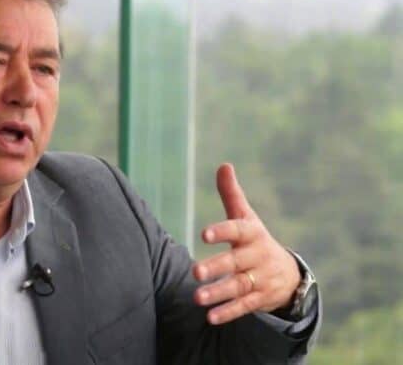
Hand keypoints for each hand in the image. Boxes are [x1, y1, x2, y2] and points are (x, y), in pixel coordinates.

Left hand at [193, 163, 300, 324]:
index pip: (237, 230)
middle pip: (236, 262)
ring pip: (238, 287)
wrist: (289, 273)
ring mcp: (260, 279)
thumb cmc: (255, 239)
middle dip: (217, 267)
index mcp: (252, 233)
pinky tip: (210, 317)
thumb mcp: (246, 217)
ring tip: (197, 298)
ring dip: (218, 293)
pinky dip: (228, 313)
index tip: (204, 234)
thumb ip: (232, 194)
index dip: (222, 231)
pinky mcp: (260, 299)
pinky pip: (244, 307)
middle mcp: (257, 256)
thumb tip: (224, 165)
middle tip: (194, 272)